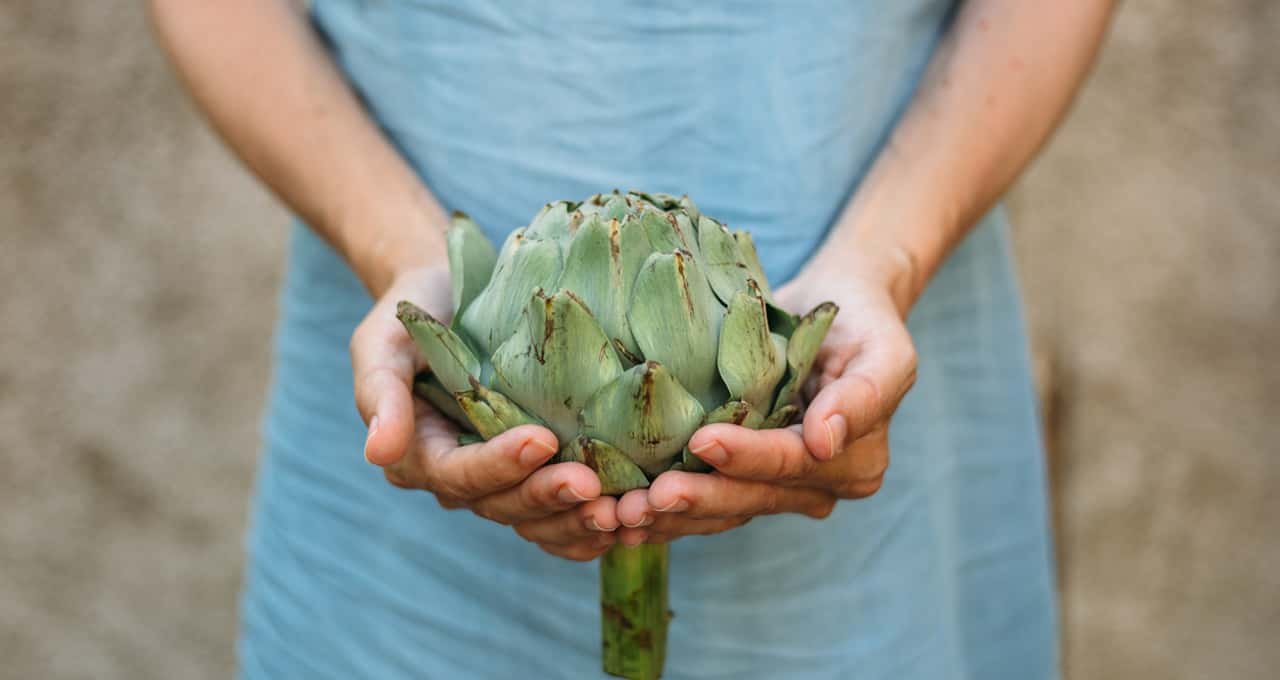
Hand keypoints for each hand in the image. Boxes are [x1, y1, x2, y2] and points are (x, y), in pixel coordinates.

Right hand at [352, 266, 619, 560]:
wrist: (453, 294)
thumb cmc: (415, 310)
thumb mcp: (384, 341)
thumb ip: (380, 392)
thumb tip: (378, 452)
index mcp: (419, 456)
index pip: (461, 473)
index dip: (500, 464)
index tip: (541, 439)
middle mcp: (459, 480)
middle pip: (504, 505)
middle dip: (548, 496)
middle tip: (594, 485)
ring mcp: (501, 480)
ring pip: (537, 519)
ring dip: (577, 520)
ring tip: (620, 511)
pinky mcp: (536, 473)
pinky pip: (560, 517)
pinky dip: (589, 526)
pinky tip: (628, 521)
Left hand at [612, 264, 917, 544]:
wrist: (834, 309)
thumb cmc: (860, 321)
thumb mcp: (881, 348)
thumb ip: (862, 395)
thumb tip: (825, 442)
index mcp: (854, 462)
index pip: (792, 463)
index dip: (749, 457)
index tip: (703, 441)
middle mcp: (816, 487)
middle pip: (751, 497)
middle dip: (699, 499)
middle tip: (646, 500)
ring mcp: (776, 489)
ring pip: (722, 512)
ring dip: (672, 517)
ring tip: (623, 514)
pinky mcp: (741, 480)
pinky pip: (704, 504)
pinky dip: (665, 512)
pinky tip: (621, 516)